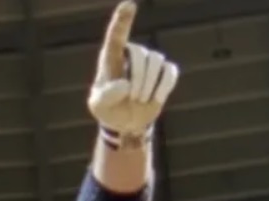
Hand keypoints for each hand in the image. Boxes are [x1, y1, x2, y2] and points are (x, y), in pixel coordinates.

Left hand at [87, 1, 179, 141]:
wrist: (126, 121)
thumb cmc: (108, 109)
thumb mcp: (99, 105)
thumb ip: (106, 96)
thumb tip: (125, 84)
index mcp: (111, 57)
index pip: (116, 36)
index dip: (122, 20)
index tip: (129, 5)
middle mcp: (131, 53)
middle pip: (141, 54)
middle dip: (138, 79)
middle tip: (132, 98)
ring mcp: (150, 61)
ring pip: (156, 62)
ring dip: (149, 85)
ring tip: (139, 100)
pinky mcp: (164, 71)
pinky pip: (170, 72)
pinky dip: (163, 87)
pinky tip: (155, 98)